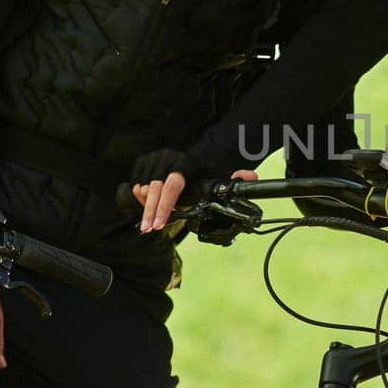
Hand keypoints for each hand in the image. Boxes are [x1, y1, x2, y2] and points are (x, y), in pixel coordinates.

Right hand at [131, 160, 258, 232]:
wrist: (190, 157)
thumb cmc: (203, 170)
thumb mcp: (218, 174)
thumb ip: (235, 178)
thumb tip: (252, 177)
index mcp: (184, 163)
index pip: (172, 186)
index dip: (166, 206)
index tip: (160, 223)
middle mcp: (167, 159)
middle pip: (154, 190)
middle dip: (150, 213)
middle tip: (149, 230)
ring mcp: (153, 159)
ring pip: (143, 188)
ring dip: (145, 208)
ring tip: (148, 223)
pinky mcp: (142, 161)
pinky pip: (136, 184)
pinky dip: (139, 198)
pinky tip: (146, 208)